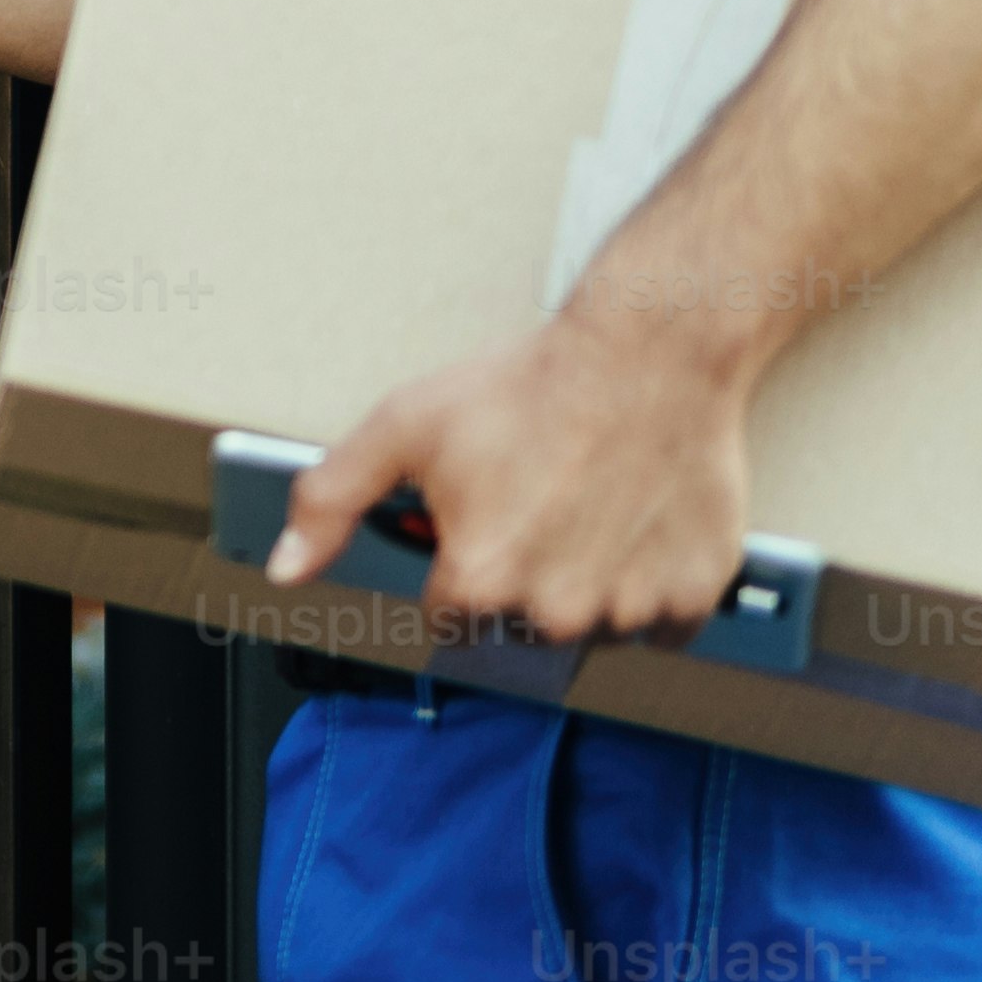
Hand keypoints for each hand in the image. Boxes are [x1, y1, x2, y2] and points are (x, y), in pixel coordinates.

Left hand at [267, 300, 767, 647]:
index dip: (457, 564)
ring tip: (587, 508)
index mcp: (478, 582)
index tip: (479, 518)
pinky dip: (648, 585)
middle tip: (535, 504)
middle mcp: (554, 613)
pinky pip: (661, 621)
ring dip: (584, 584)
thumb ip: (331, 503)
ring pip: (590, 625)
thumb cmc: (525, 387)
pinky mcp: (693, 597)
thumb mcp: (402, 427)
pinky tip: (634, 525)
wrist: (648, 356)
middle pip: (519, 626)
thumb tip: (288, 569)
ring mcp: (630, 610)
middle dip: (518, 579)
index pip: (449, 617)